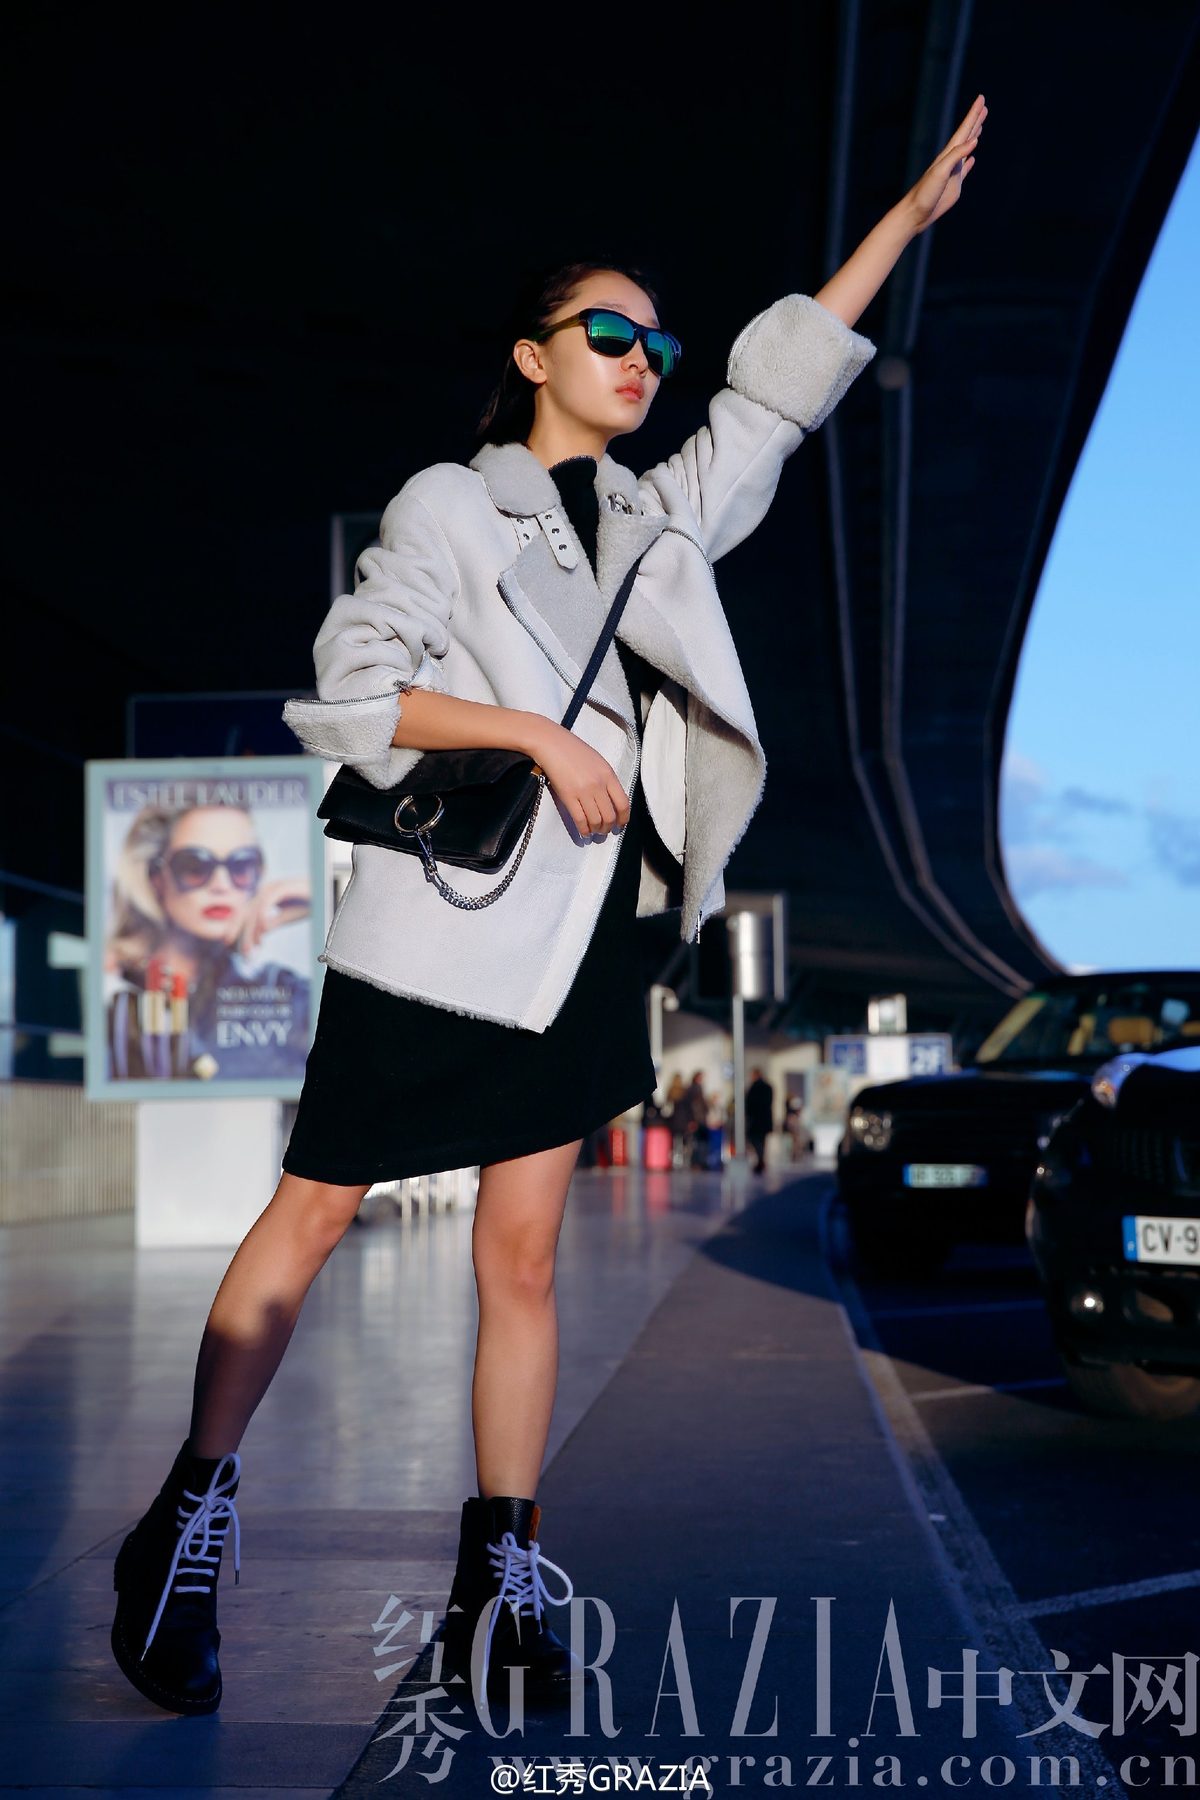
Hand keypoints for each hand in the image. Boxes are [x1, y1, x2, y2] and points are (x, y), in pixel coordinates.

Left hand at [232, 877, 311, 955]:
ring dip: (250, 932)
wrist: (326, 890)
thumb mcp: (288, 916)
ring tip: (250, 949)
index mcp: (265, 896)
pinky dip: (263, 918)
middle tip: (235, 951)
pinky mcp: (281, 887)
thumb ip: (273, 922)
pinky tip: (263, 932)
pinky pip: (267, 904)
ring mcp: (272, 887)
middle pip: (245, 912)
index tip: (230, 944)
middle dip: (238, 932)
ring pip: (254, 911)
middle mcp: (265, 890)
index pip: (244, 913)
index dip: (235, 928)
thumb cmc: (310, 901)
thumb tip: (259, 934)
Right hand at [527, 719, 630, 840]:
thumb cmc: (574, 751)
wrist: (552, 744)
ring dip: (597, 830)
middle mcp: (598, 785)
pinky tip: (584, 832)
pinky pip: (580, 819)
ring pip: (596, 820)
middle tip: (605, 831)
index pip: (623, 803)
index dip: (623, 819)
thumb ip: (606, 780)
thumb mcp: (598, 762)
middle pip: (610, 816)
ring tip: (595, 832)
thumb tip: (611, 802)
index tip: (620, 824)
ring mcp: (583, 791)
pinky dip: (584, 830)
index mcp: (608, 775)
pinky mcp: (568, 797)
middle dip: (608, 828)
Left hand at [904, 94, 985, 233]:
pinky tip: (972, 158)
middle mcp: (951, 160)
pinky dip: (969, 162)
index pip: (964, 130)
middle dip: (975, 120)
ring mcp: (953, 172)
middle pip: (966, 135)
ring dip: (973, 137)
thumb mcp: (941, 172)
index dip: (973, 115)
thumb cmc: (925, 193)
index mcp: (948, 155)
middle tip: (984, 106)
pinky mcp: (954, 186)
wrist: (916, 214)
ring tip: (980, 125)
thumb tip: (974, 140)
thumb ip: (956, 155)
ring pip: (966, 149)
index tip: (982, 100)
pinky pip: (965, 169)